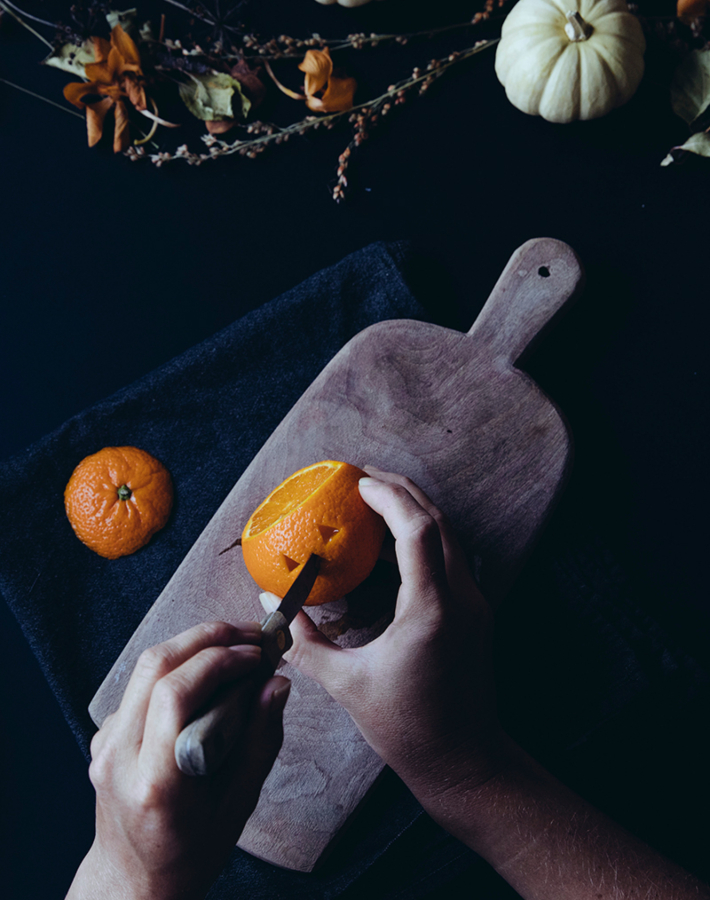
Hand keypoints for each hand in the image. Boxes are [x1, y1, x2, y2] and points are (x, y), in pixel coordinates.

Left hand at [67, 621, 289, 899]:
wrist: (132, 883)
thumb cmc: (190, 854)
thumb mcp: (239, 805)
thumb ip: (260, 740)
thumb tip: (277, 683)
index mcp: (155, 781)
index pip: (177, 692)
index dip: (222, 660)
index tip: (260, 655)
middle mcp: (120, 755)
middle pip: (157, 665)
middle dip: (209, 637)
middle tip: (252, 636)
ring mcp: (105, 743)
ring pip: (146, 666)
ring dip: (194, 645)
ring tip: (237, 646)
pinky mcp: (104, 735)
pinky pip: (142, 685)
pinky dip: (179, 668)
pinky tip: (209, 678)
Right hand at [270, 469, 508, 800]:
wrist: (465, 763)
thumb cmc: (407, 728)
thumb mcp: (347, 685)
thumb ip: (304, 642)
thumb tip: (269, 605)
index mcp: (431, 611)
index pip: (417, 530)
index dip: (388, 498)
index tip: (358, 483)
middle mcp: (462, 599)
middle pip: (438, 521)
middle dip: (403, 491)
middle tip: (365, 478)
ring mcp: (475, 605)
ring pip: (449, 537)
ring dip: (415, 512)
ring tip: (376, 502)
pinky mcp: (475, 614)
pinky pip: (451, 558)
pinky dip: (424, 539)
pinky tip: (393, 545)